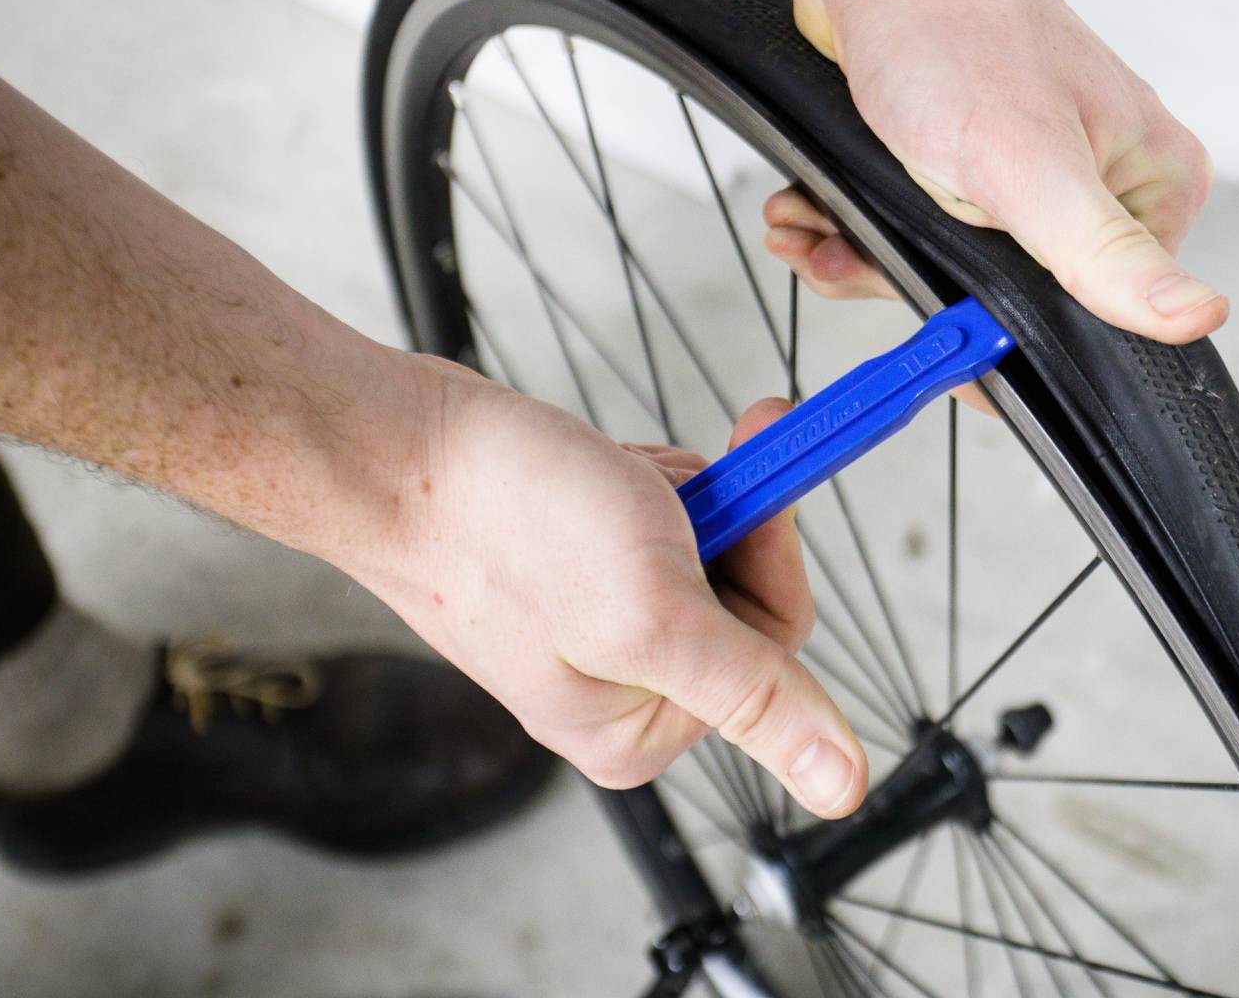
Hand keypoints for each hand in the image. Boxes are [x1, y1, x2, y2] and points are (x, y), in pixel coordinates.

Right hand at [371, 359, 867, 817]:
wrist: (395, 449)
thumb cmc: (507, 524)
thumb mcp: (656, 615)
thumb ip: (758, 697)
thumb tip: (844, 789)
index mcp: (639, 731)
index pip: (776, 643)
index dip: (768, 550)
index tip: (748, 487)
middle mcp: (622, 690)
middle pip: (742, 589)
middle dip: (715, 516)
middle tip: (657, 485)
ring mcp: (598, 625)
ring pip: (705, 542)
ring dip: (677, 491)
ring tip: (608, 484)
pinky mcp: (578, 566)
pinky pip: (659, 515)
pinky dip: (642, 478)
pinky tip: (594, 473)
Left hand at [764, 0, 1225, 343]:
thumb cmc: (953, 29)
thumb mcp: (1031, 166)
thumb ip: (1105, 253)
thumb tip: (1196, 314)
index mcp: (1152, 186)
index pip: (1102, 320)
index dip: (1014, 342)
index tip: (946, 342)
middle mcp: (1105, 181)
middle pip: (1018, 301)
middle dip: (919, 292)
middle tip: (851, 262)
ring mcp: (1038, 170)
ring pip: (957, 269)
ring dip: (870, 260)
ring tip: (813, 231)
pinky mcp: (975, 160)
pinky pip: (921, 230)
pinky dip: (859, 230)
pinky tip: (814, 214)